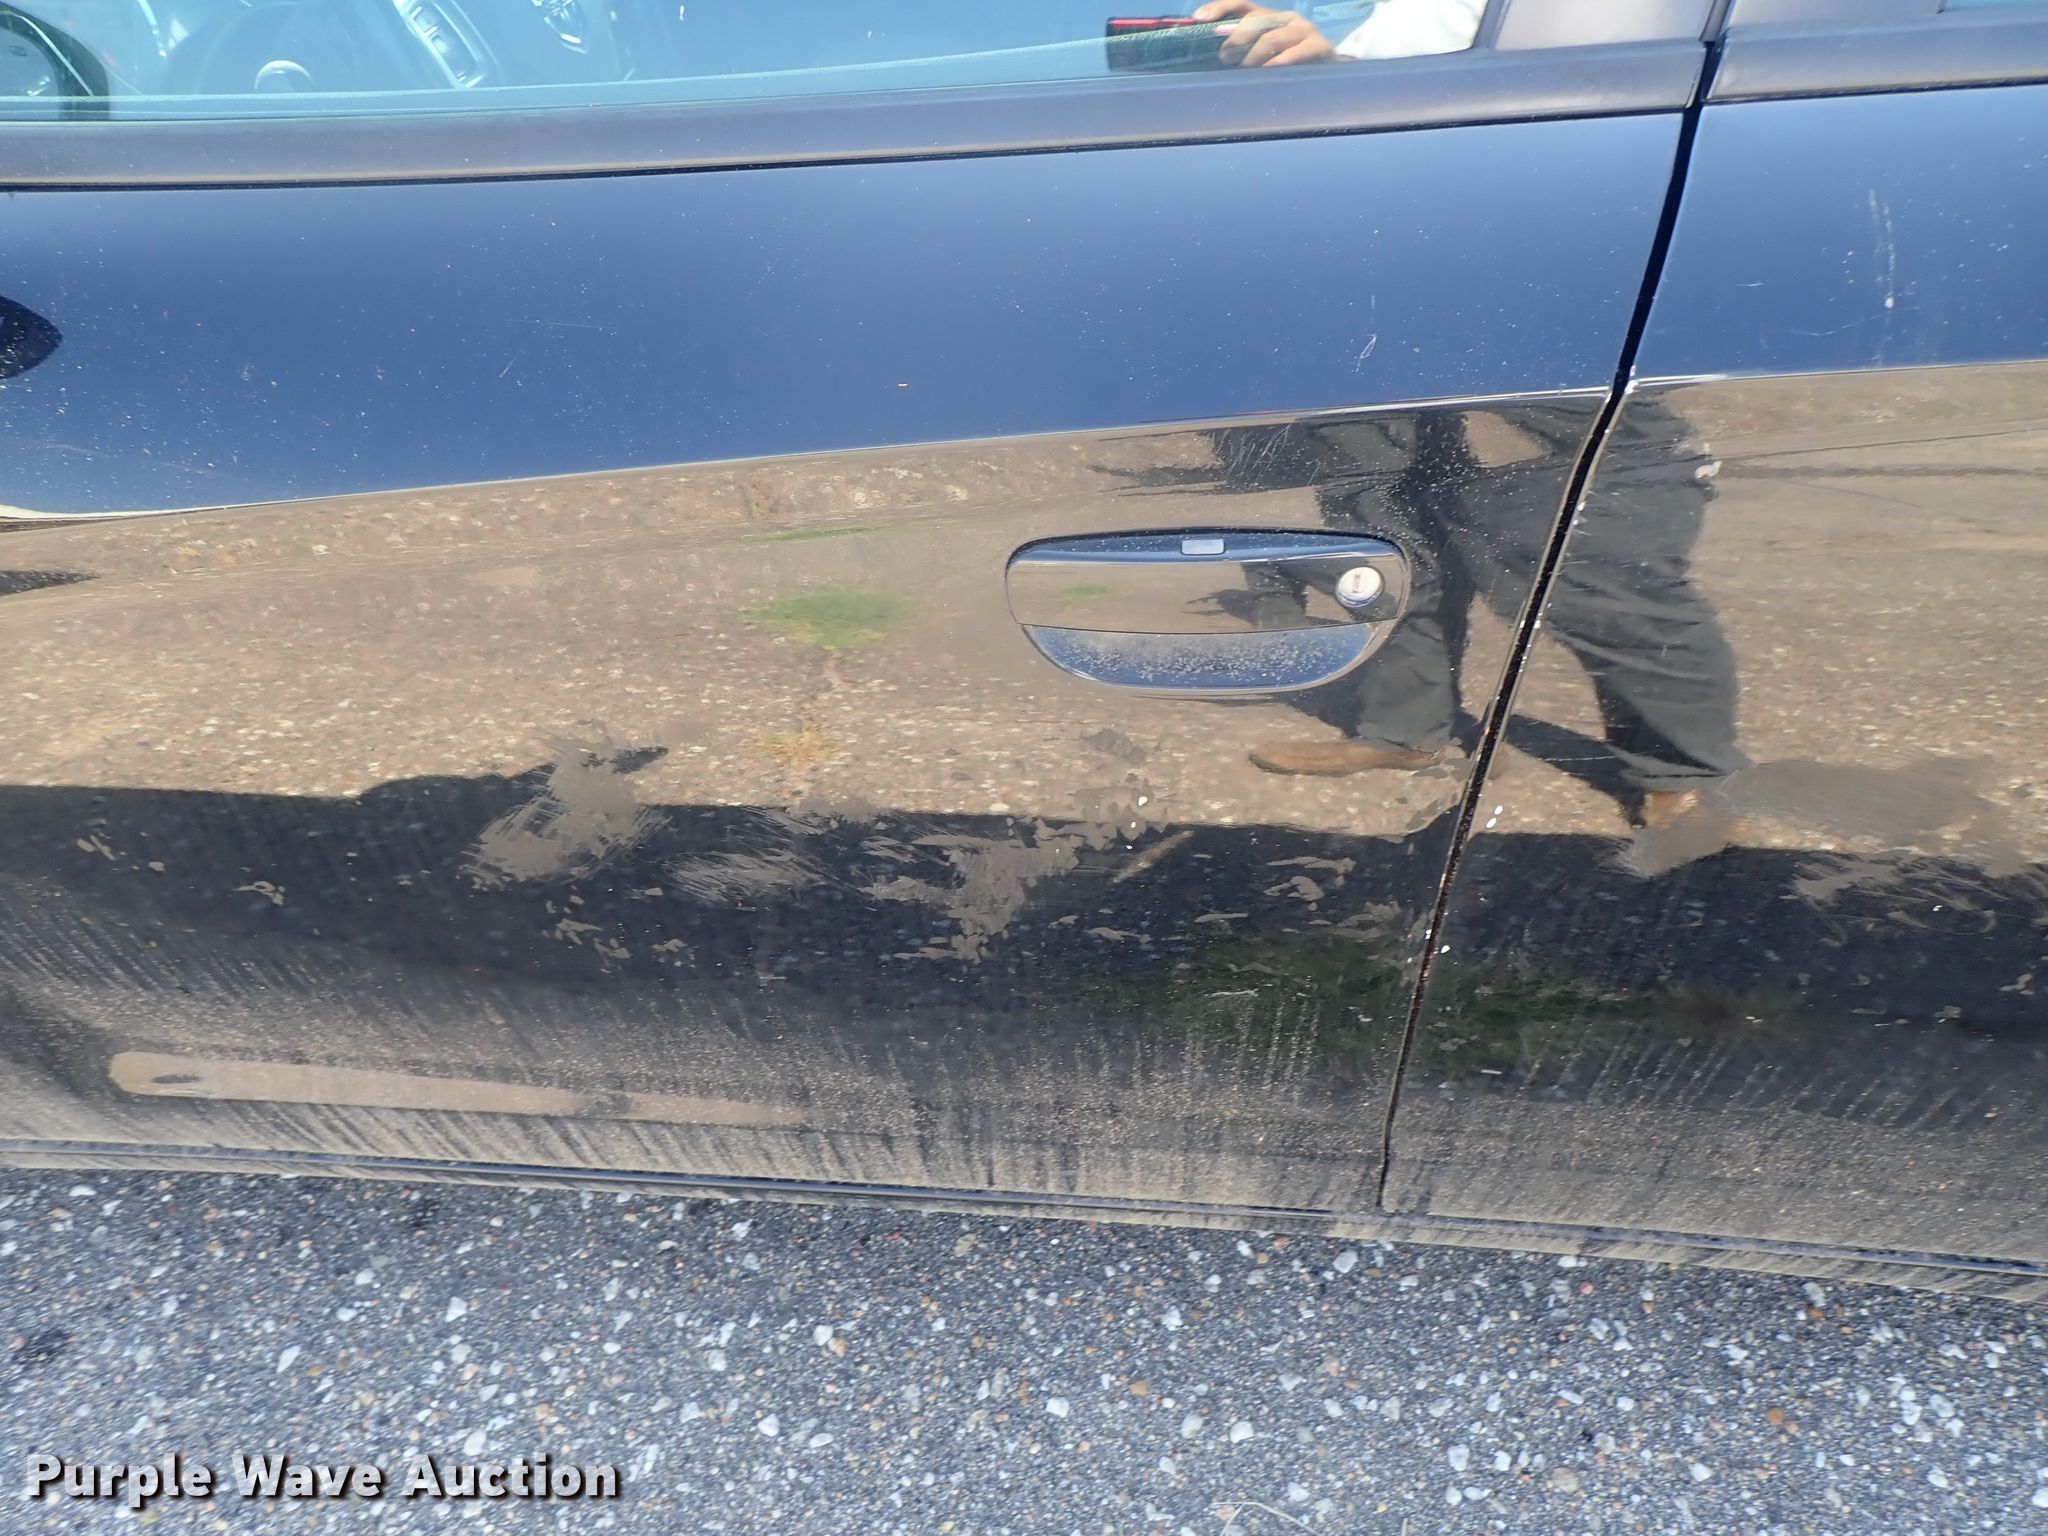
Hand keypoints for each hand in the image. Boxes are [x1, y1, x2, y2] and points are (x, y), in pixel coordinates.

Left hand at [1191, 0, 1336, 66]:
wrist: (1331, 72)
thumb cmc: (1291, 67)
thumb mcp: (1265, 56)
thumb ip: (1243, 53)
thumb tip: (1215, 58)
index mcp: (1270, 18)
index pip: (1241, 4)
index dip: (1219, 7)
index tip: (1199, 18)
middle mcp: (1285, 18)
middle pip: (1254, 20)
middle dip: (1235, 39)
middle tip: (1223, 58)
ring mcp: (1303, 30)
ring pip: (1270, 38)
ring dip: (1252, 57)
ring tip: (1244, 70)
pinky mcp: (1318, 45)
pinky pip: (1294, 53)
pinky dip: (1279, 63)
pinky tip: (1268, 70)